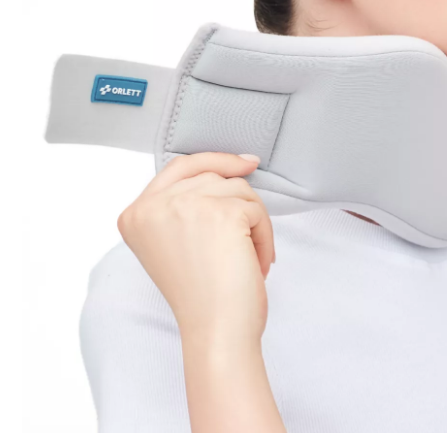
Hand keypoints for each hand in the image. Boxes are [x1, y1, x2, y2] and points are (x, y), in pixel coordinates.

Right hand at [117, 152, 273, 345]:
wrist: (215, 331)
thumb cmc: (201, 297)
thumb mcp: (174, 243)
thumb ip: (182, 207)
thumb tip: (228, 170)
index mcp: (135, 215)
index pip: (178, 168)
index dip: (213, 162)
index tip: (241, 163)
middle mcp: (153, 207)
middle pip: (211, 174)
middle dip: (237, 196)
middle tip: (251, 209)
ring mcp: (187, 206)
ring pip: (237, 189)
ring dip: (252, 222)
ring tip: (247, 256)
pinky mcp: (222, 213)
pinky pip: (255, 209)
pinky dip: (264, 235)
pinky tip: (255, 262)